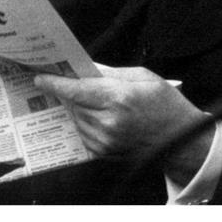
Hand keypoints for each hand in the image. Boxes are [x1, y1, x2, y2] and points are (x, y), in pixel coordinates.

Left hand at [34, 67, 212, 185]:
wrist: (182, 140)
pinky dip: (85, 120)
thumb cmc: (165, 104)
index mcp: (119, 99)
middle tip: (65, 79)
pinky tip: (97, 114)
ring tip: (91, 98)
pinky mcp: (104, 152)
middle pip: (73, 103)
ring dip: (77, 106)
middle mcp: (109, 122)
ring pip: (76, 117)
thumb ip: (110, 73)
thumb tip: (83, 68)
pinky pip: (83, 131)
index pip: (76, 90)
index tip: (39, 77)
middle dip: (68, 91)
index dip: (55, 83)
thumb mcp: (142, 77)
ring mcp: (106, 140)